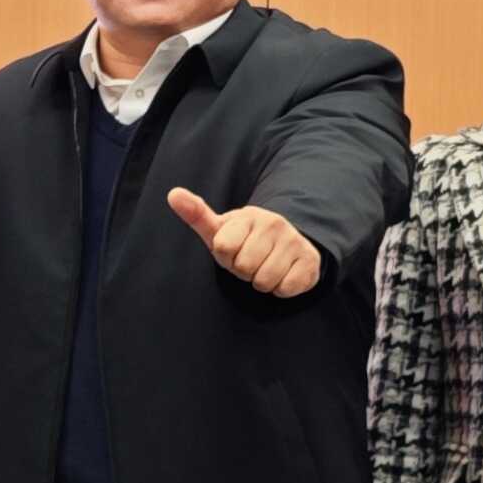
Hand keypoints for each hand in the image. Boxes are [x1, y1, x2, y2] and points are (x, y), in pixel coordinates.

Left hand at [167, 188, 320, 296]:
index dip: (225, 256)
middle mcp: (273, 224)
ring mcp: (294, 241)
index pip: (223, 248)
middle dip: (243, 271)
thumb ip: (196, 214)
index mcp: (248, 216)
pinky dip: (280, 289)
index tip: (232, 250)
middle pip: (244, 267)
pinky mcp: (310, 261)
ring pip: (264, 280)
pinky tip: (282, 274)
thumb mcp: (219, 229)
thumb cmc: (243, 240)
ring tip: (264, 267)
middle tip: (251, 260)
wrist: (286, 243)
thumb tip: (172, 193)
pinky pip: (285, 288)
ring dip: (261, 281)